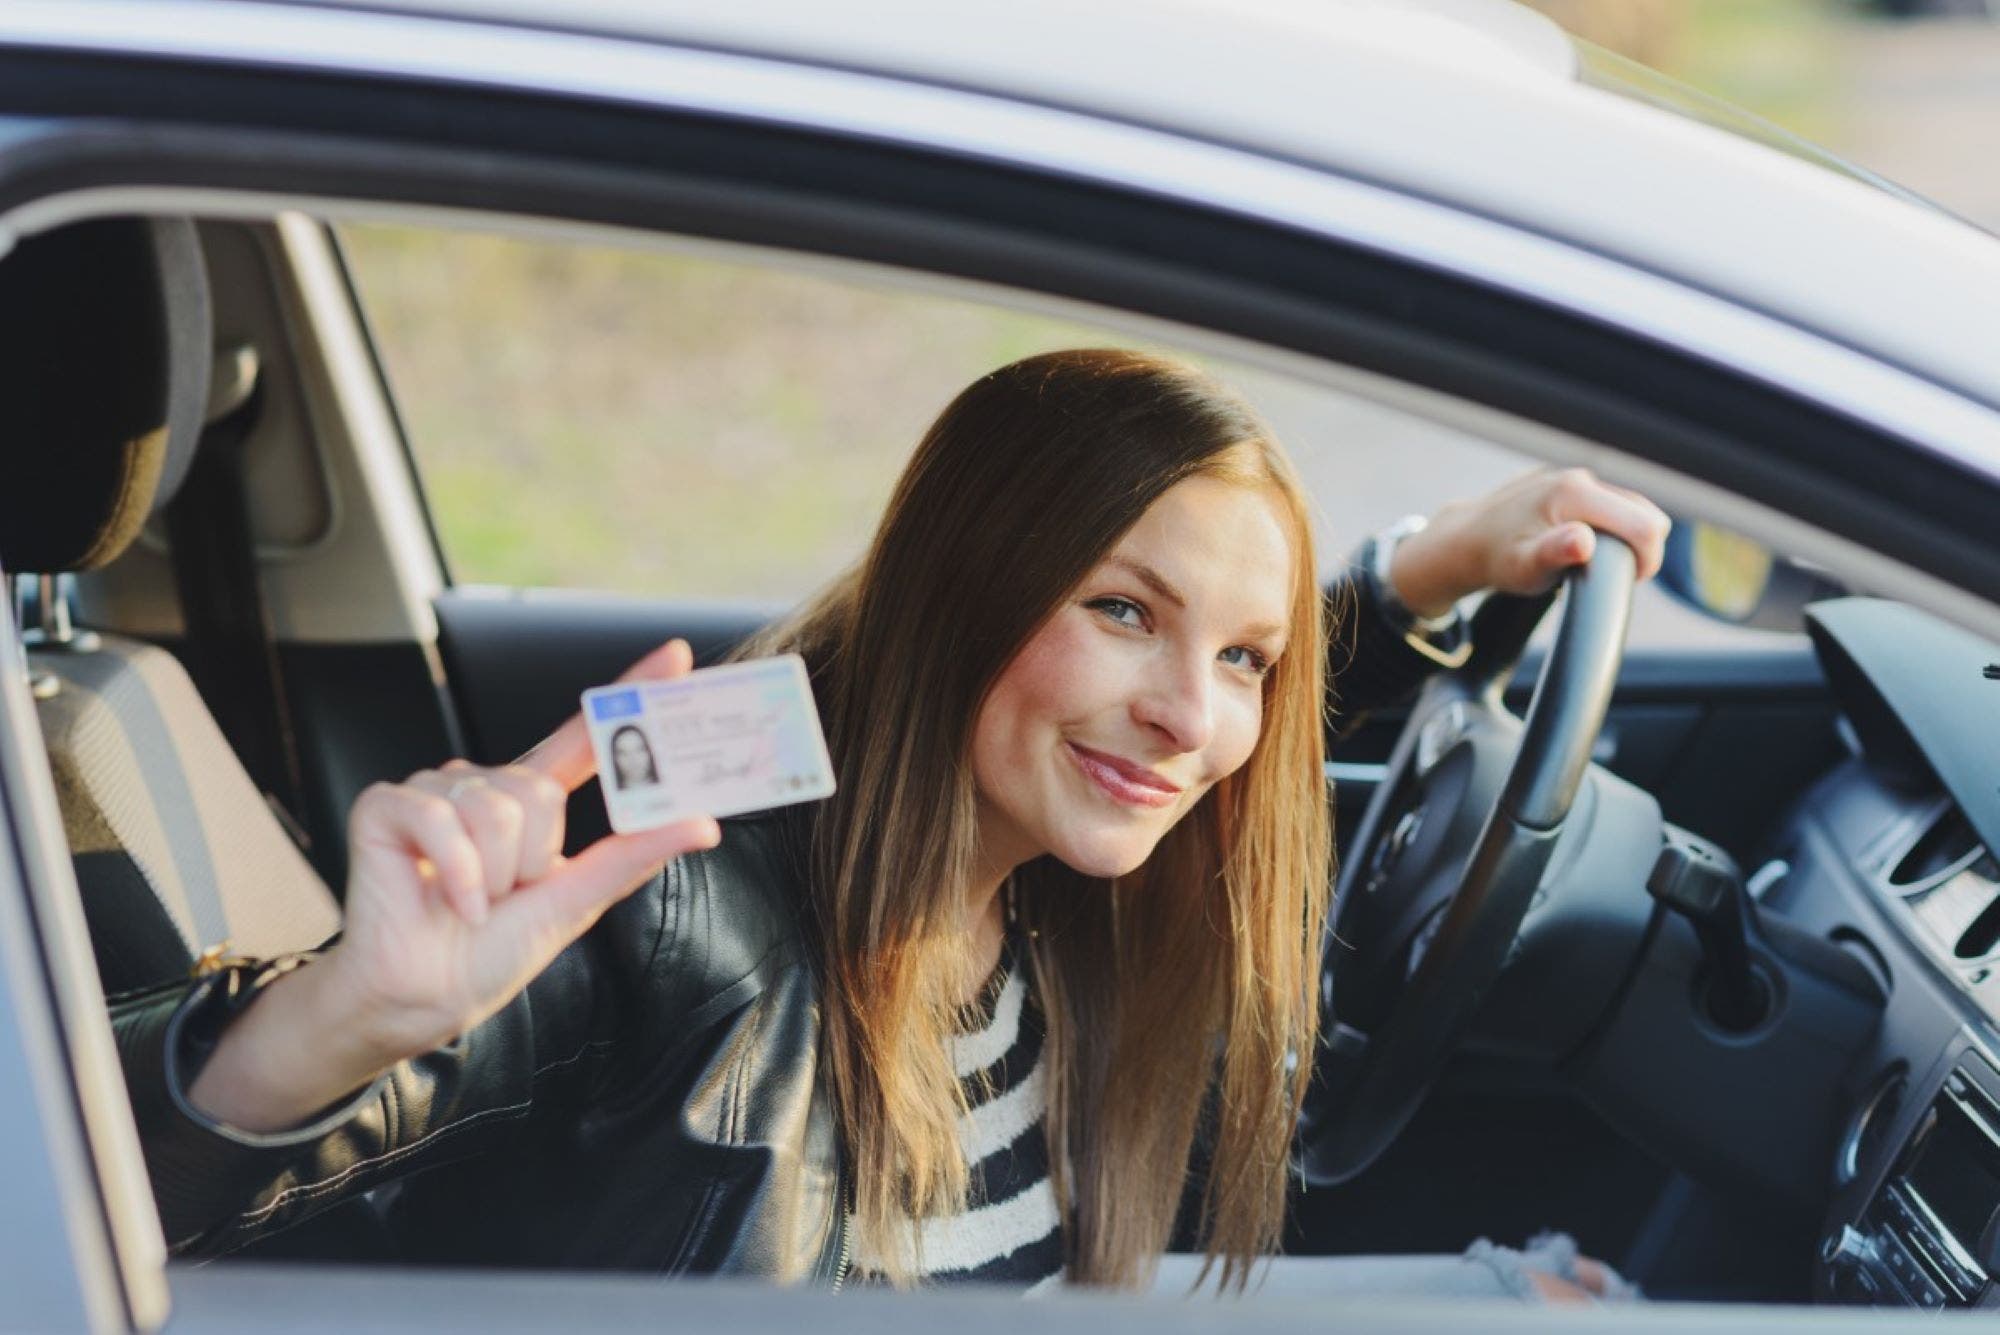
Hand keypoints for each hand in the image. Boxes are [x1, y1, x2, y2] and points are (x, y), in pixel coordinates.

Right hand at [188, 639, 720, 1130]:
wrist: (420, 1000)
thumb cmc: (488, 955)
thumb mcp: (574, 902)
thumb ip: (631, 855)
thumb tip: (702, 823)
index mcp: (531, 803)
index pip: (586, 738)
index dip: (628, 694)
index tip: (676, 657)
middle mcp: (485, 786)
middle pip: (540, 792)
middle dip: (532, 860)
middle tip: (506, 898)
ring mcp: (434, 791)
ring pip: (496, 808)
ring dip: (493, 875)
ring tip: (472, 902)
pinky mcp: (387, 806)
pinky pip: (441, 819)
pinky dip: (457, 874)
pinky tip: (451, 902)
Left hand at [1387, 467, 1671, 618]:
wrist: (1466, 539)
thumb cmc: (1497, 558)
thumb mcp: (1524, 566)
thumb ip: (1556, 554)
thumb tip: (1583, 542)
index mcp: (1576, 492)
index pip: (1647, 525)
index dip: (1647, 560)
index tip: (1625, 581)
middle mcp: (1580, 477)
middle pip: (1646, 514)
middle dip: (1638, 549)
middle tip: (1606, 574)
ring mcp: (1576, 478)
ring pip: (1631, 509)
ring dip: (1624, 539)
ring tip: (1591, 562)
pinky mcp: (1572, 485)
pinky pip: (1612, 507)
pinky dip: (1610, 529)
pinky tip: (1581, 546)